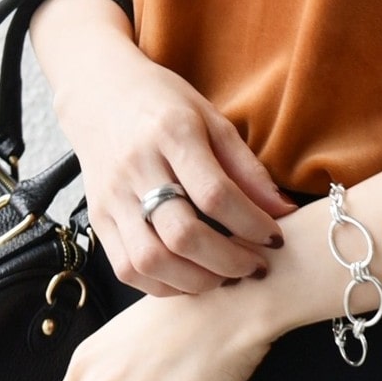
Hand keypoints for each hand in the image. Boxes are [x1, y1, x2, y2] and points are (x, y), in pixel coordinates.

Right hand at [55, 35, 296, 296]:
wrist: (100, 94)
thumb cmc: (165, 105)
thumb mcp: (213, 120)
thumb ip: (247, 168)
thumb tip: (284, 211)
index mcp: (172, 134)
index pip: (216, 194)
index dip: (252, 224)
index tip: (275, 239)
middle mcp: (138, 168)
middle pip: (183, 234)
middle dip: (229, 261)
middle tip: (256, 266)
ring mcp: (113, 197)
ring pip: (151, 260)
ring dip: (196, 281)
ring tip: (226, 276)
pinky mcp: (97, 218)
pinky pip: (127, 269)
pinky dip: (163, 285)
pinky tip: (191, 278)